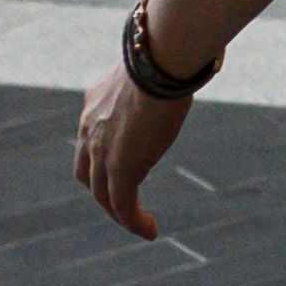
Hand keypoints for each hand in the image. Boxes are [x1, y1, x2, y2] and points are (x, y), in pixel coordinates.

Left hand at [76, 60, 189, 237]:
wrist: (157, 62)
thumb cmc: (166, 54)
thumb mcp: (154, 68)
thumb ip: (159, 76)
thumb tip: (196, 60)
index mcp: (94, 105)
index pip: (90, 142)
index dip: (102, 160)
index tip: (126, 165)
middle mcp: (89, 130)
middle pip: (89, 174)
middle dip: (105, 192)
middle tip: (126, 203)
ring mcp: (102, 151)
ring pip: (103, 195)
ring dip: (120, 213)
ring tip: (140, 225)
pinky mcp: (121, 169)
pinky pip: (122, 205)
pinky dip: (133, 221)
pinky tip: (149, 230)